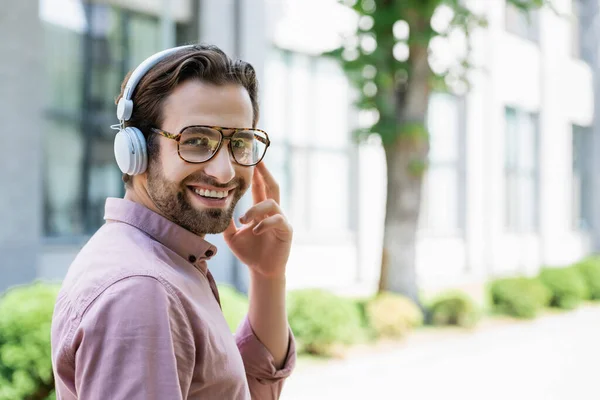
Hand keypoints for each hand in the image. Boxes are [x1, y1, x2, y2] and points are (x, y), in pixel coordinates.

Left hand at [223, 162, 292, 279]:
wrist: (261, 271)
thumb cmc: (248, 252)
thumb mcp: (232, 235)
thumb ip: (225, 221)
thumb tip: (213, 208)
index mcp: (261, 210)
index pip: (259, 187)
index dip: (256, 173)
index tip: (250, 158)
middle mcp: (273, 212)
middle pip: (271, 186)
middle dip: (264, 173)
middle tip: (257, 160)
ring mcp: (281, 220)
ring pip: (271, 203)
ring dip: (255, 209)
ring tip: (243, 220)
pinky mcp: (286, 231)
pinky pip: (277, 220)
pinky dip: (264, 224)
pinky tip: (255, 231)